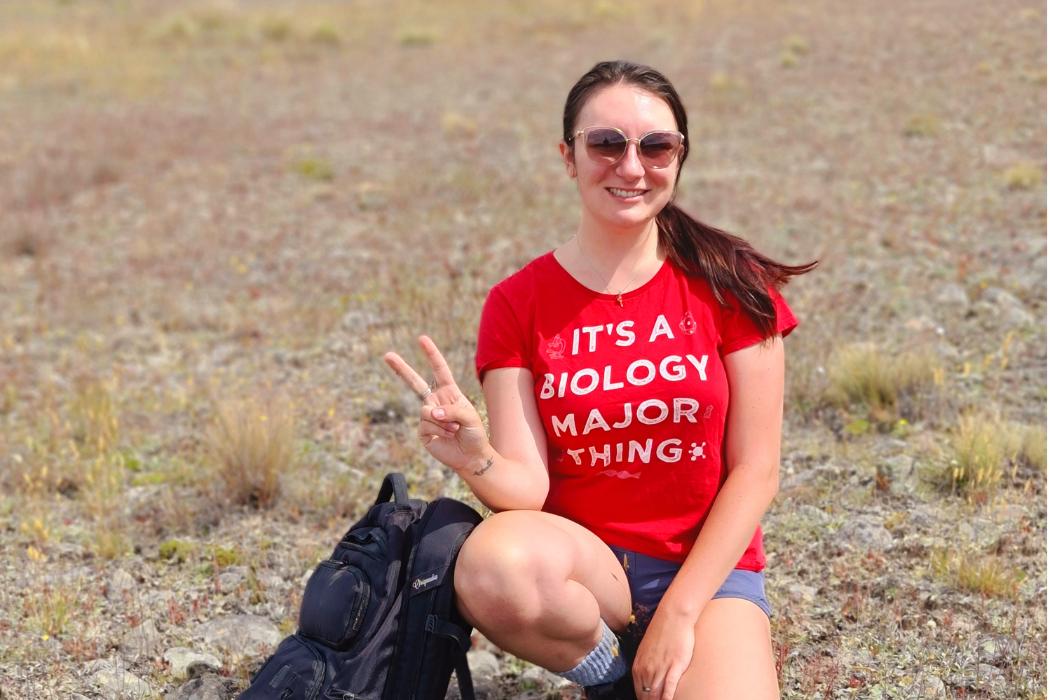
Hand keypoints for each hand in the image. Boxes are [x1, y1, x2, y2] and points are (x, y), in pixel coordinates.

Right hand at [383, 335, 488, 473]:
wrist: (471, 457)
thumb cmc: (474, 434)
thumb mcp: (469, 417)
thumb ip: (451, 411)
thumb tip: (430, 412)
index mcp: (449, 393)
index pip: (439, 370)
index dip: (431, 354)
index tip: (422, 339)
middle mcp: (436, 401)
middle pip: (415, 382)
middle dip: (401, 368)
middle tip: (387, 355)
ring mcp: (428, 416)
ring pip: (426, 410)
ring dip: (444, 421)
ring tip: (454, 430)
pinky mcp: (423, 431)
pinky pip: (425, 424)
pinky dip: (439, 430)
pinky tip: (447, 436)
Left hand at [631, 606, 695, 699]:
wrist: (673, 616)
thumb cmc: (661, 632)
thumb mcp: (646, 650)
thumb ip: (645, 666)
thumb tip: (647, 679)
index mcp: (638, 667)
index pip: (638, 693)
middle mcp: (646, 669)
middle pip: (646, 697)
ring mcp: (660, 668)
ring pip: (656, 695)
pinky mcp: (674, 666)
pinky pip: (669, 688)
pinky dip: (667, 698)